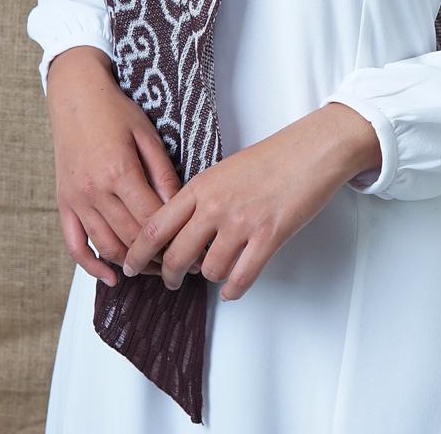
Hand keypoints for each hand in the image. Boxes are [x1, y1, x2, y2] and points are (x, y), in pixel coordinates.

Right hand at [46, 46, 183, 284]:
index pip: (151, 220)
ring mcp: (76, 199)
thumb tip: (180, 208)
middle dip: (158, 256)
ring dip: (132, 264)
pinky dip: (91, 266)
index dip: (174, 239)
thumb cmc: (115, 111)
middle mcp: (94, 191)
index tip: (192, 249)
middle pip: (130, 238)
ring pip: (106, 246)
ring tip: (155, 267)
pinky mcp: (63, 202)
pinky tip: (112, 276)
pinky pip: (74, 244)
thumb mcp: (147, 135)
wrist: (75, 95)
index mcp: (119, 172)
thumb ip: (163, 173)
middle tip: (180, 265)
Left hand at [120, 102, 381, 299]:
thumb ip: (201, 198)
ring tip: (213, 274)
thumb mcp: (223, 171)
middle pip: (177, 256)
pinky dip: (234, 289)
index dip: (138, 252)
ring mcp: (242, 224)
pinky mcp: (268, 238)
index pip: (155, 226)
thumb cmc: (271, 158)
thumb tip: (184, 231)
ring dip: (209, 278)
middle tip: (171, 281)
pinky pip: (241, 278)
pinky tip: (233, 288)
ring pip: (209, 271)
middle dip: (170, 276)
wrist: (310, 151)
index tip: (130, 266)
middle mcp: (215, 206)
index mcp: (201, 186)